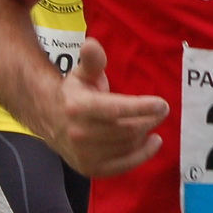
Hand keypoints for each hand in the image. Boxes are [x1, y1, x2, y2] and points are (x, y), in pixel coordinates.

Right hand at [46, 38, 167, 177]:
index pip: (115, 110)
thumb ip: (92, 60)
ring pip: (127, 146)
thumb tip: (92, 44)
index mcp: (78, 107)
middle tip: (161, 111)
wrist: (49, 120)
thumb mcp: (82, 73)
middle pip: (126, 130)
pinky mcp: (89, 168)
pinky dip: (142, 155)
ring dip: (145, 134)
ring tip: (152, 122)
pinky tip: (153, 142)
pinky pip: (123, 165)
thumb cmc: (74, 93)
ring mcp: (83, 154)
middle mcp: (79, 133)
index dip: (141, 108)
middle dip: (149, 119)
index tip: (162, 104)